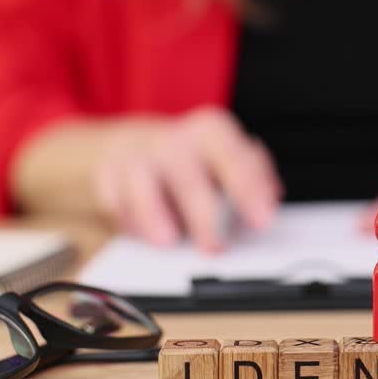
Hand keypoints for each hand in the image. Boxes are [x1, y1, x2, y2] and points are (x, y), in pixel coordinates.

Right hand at [92, 107, 281, 250]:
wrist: (132, 147)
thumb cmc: (190, 161)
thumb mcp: (226, 159)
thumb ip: (251, 176)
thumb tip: (270, 196)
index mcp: (211, 132)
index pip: (233, 154)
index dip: (248, 187)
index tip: (261, 219)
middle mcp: (174, 140)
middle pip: (187, 168)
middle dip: (203, 210)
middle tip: (216, 245)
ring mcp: (137, 156)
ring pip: (142, 178)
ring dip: (155, 212)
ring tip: (168, 241)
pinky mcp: (107, 175)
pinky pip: (111, 195)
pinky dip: (124, 216)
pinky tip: (138, 232)